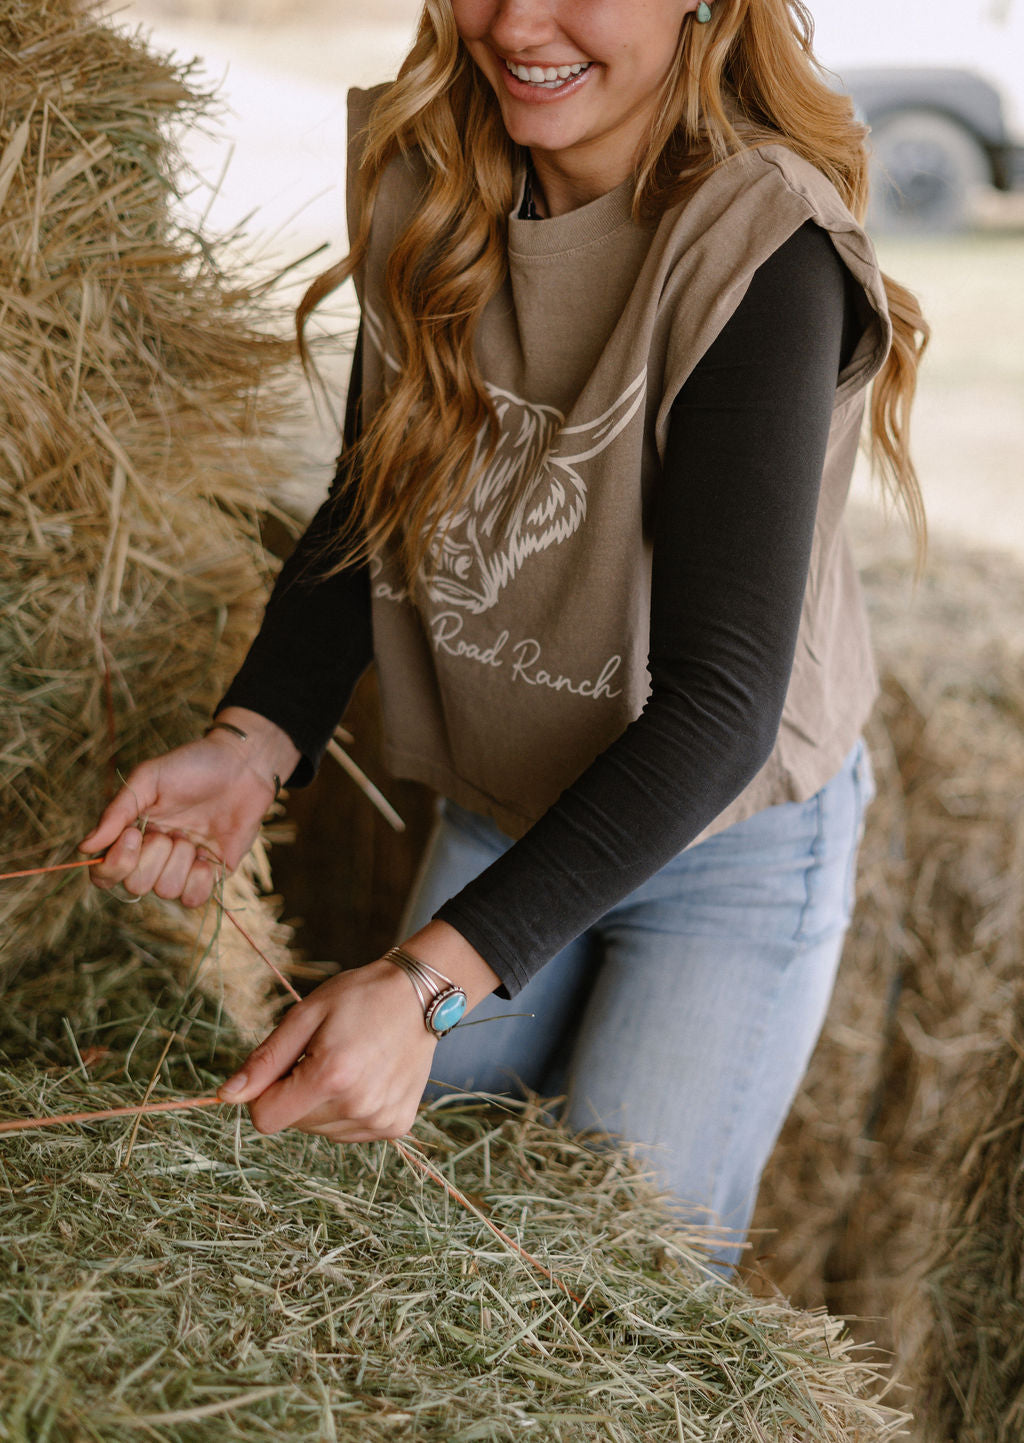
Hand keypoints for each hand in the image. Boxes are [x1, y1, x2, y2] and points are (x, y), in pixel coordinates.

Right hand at [78, 708, 299, 907]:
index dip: (115, 864)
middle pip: (135, 886)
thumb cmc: (194, 765)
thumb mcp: (149, 779)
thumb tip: (84, 848)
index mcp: (132, 834)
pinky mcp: (213, 873)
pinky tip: (207, 855)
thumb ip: (117, 813)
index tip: (135, 834)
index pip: (105, 873)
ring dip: (180, 861)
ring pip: (166, 891)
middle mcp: (155, 856)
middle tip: (172, 831)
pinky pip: (194, 899)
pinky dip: (200, 880)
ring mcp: (184, 866)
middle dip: (153, 858)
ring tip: (193, 835)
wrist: (244, 764)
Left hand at [219, 958, 436, 1140]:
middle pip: (293, 1124)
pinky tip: (367, 1077)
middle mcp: (358, 1106)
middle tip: (324, 1054)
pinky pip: (349, 1132)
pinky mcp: (396, 1126)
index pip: (266, 1118)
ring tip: (349, 1064)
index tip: (287, 1063)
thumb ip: (264, 1061)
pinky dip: (349, 1109)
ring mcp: (380, 1120)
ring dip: (323, 1103)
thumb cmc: (358, 997)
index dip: (266, 1091)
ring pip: (321, 1130)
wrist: (420, 995)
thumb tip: (226, 1096)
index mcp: (331, 1076)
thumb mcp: (304, 1016)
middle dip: (296, 1094)